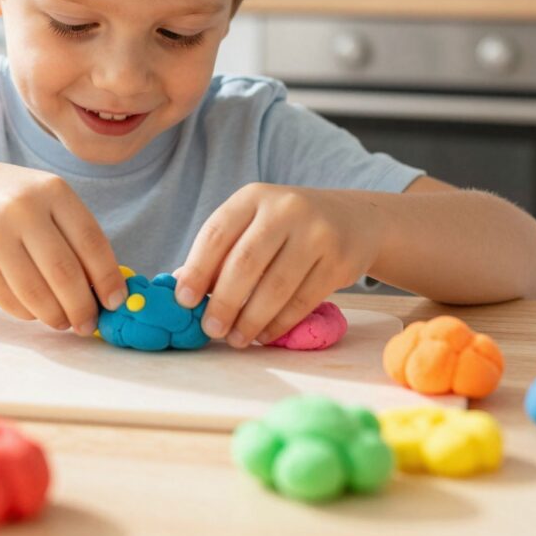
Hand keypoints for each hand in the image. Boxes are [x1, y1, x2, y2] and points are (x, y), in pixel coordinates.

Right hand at [0, 159, 126, 334]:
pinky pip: (7, 300)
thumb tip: (105, 290)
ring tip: (63, 322)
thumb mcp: (47, 198)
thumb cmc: (13, 198)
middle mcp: (23, 209)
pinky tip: (35, 311)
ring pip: (35, 293)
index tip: (115, 303)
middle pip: (64, 273)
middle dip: (82, 308)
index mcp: (53, 191)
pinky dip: (27, 314)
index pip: (91, 242)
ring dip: (55, 317)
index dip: (107, 278)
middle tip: (88, 324)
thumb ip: (76, 235)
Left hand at [174, 184, 384, 348]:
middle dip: (223, 302)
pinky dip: (279, 324)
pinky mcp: (339, 261)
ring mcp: (316, 234)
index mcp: (253, 197)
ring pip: (275, 287)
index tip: (183, 300)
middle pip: (245, 262)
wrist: (354, 219)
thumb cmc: (288, 226)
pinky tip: (264, 334)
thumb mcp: (253, 223)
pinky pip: (302, 301)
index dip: (197, 269)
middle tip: (210, 329)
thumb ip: (221, 250)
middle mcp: (286, 209)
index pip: (217, 233)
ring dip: (250, 320)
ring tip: (236, 338)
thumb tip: (181, 286)